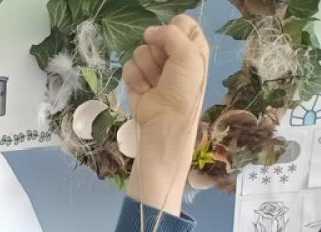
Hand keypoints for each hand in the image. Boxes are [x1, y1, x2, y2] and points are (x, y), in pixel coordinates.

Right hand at [124, 15, 208, 210]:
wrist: (166, 120)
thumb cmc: (184, 88)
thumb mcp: (188, 54)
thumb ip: (170, 34)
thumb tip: (148, 32)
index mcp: (191, 47)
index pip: (180, 24)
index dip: (174, 29)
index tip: (175, 42)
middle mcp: (172, 55)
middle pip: (157, 36)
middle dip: (159, 52)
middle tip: (166, 69)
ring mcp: (152, 67)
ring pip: (141, 51)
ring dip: (147, 68)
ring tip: (156, 83)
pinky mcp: (136, 79)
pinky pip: (129, 66)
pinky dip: (135, 78)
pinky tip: (144, 89)